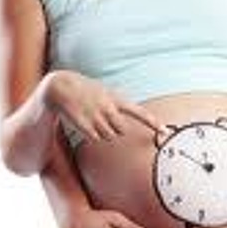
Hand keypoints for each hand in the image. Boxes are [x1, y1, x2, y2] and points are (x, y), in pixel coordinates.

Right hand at [43, 70, 165, 142]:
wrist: (61, 87)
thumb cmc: (85, 90)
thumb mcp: (104, 93)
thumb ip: (116, 107)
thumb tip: (124, 126)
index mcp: (116, 99)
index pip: (139, 112)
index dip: (153, 123)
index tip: (165, 132)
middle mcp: (109, 109)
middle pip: (123, 131)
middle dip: (119, 132)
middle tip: (108, 124)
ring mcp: (98, 118)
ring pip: (110, 137)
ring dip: (105, 134)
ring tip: (93, 120)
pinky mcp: (86, 126)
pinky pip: (96, 139)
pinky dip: (94, 136)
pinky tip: (86, 125)